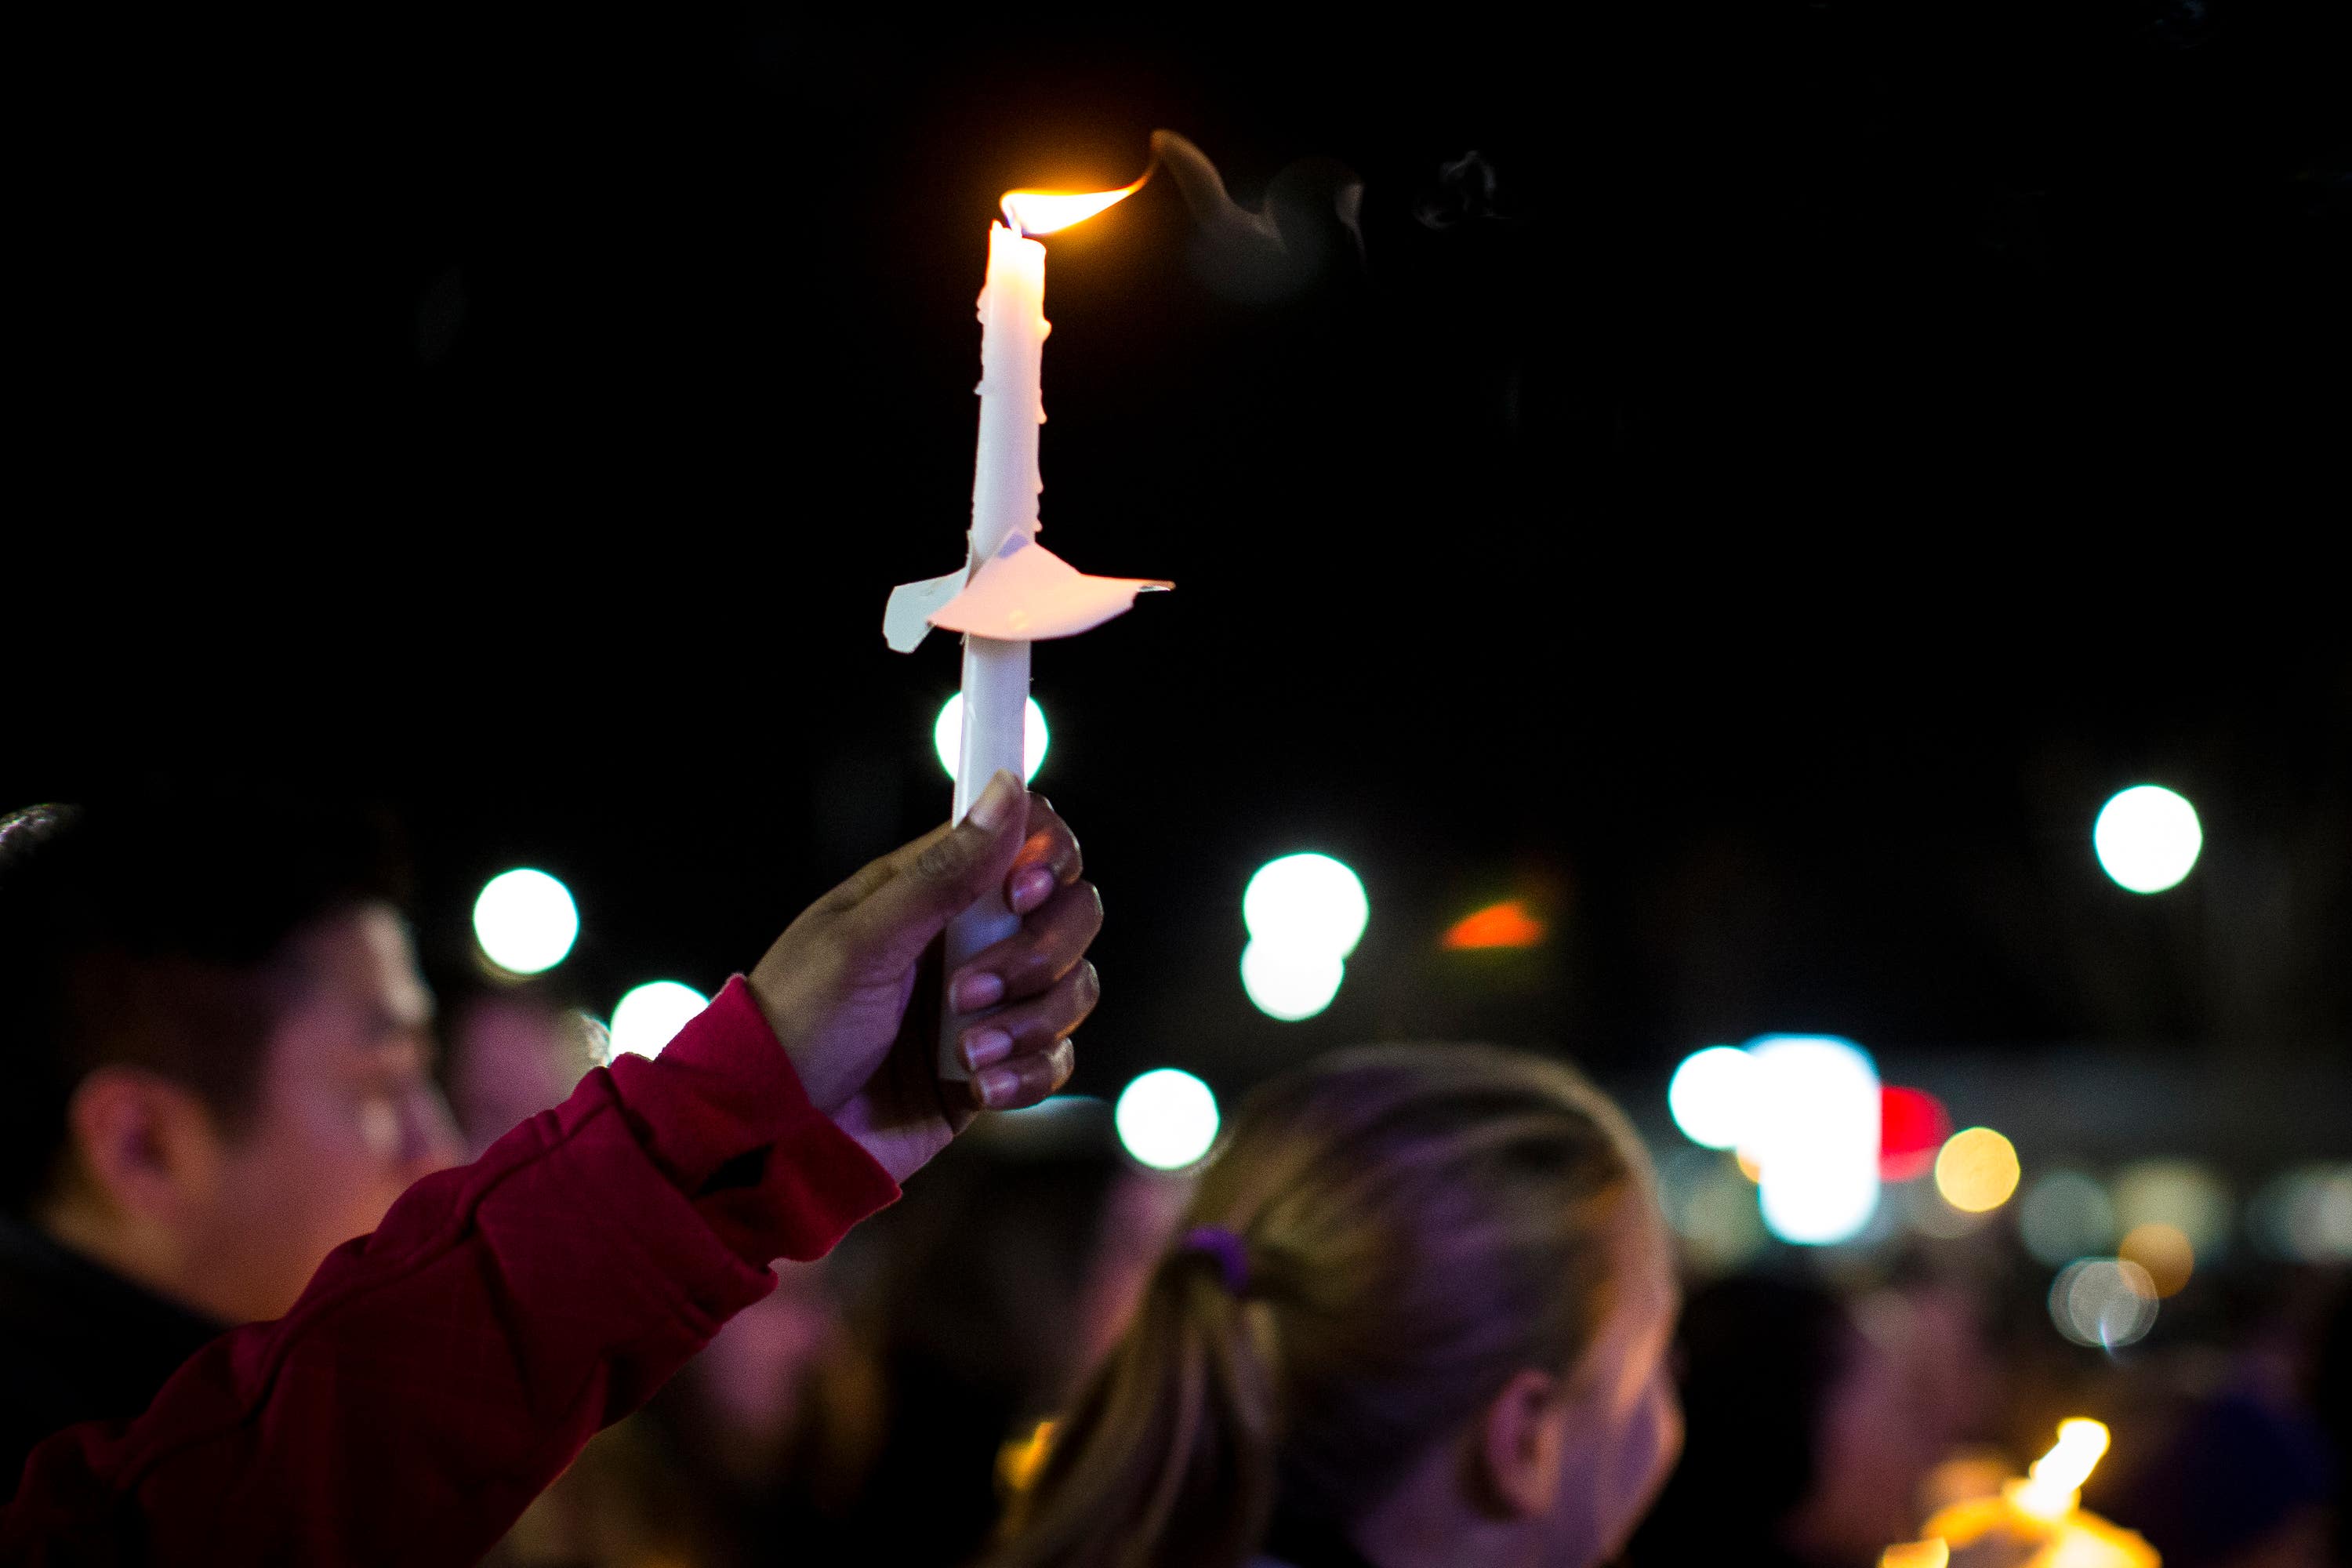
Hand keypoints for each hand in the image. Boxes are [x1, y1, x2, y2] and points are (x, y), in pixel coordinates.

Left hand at [746, 770, 1101, 1181]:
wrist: (775, 1135)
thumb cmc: (798, 1024)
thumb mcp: (862, 942)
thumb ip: (943, 873)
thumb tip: (1008, 787)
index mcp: (933, 889)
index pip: (1029, 838)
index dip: (1048, 854)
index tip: (1022, 889)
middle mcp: (970, 938)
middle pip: (1071, 912)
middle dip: (1041, 952)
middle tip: (968, 989)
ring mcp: (988, 1004)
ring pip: (1073, 987)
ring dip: (1032, 1021)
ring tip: (967, 1053)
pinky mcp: (995, 1067)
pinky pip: (1055, 1059)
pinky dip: (1028, 1074)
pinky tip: (978, 1088)